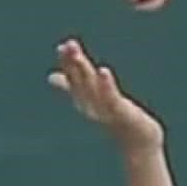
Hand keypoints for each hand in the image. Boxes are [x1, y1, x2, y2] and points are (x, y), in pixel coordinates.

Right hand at [47, 38, 164, 153]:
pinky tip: (103, 71)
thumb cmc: (113, 118)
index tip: (62, 46)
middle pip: (80, 81)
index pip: (73, 77)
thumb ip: (72, 85)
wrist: (136, 139)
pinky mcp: (120, 113)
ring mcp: (104, 110)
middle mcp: (90, 105)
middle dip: (73, 63)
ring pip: (92, 87)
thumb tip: (51, 77)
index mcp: (83, 99)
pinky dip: (105, 85)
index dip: (67, 62)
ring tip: (78, 55)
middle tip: (66, 46)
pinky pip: (111, 97)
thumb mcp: (91, 99)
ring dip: (84, 72)